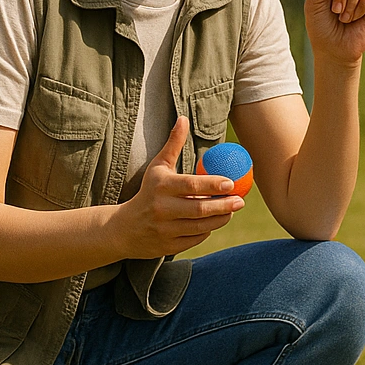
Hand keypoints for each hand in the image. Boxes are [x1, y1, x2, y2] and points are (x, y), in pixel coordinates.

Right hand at [110, 118, 243, 258]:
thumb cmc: (148, 191)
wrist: (124, 228)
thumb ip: (173, 144)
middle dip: (224, 206)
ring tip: (232, 210)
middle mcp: (162, 209)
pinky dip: (208, 230)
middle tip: (241, 201)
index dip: (213, 185)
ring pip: (201, 226)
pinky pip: (196, 238)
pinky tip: (215, 222)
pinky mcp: (168, 246)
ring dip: (221, 219)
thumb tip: (183, 118)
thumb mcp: (157, 167)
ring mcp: (165, 230)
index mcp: (160, 187)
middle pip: (199, 209)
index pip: (191, 186)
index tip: (231, 183)